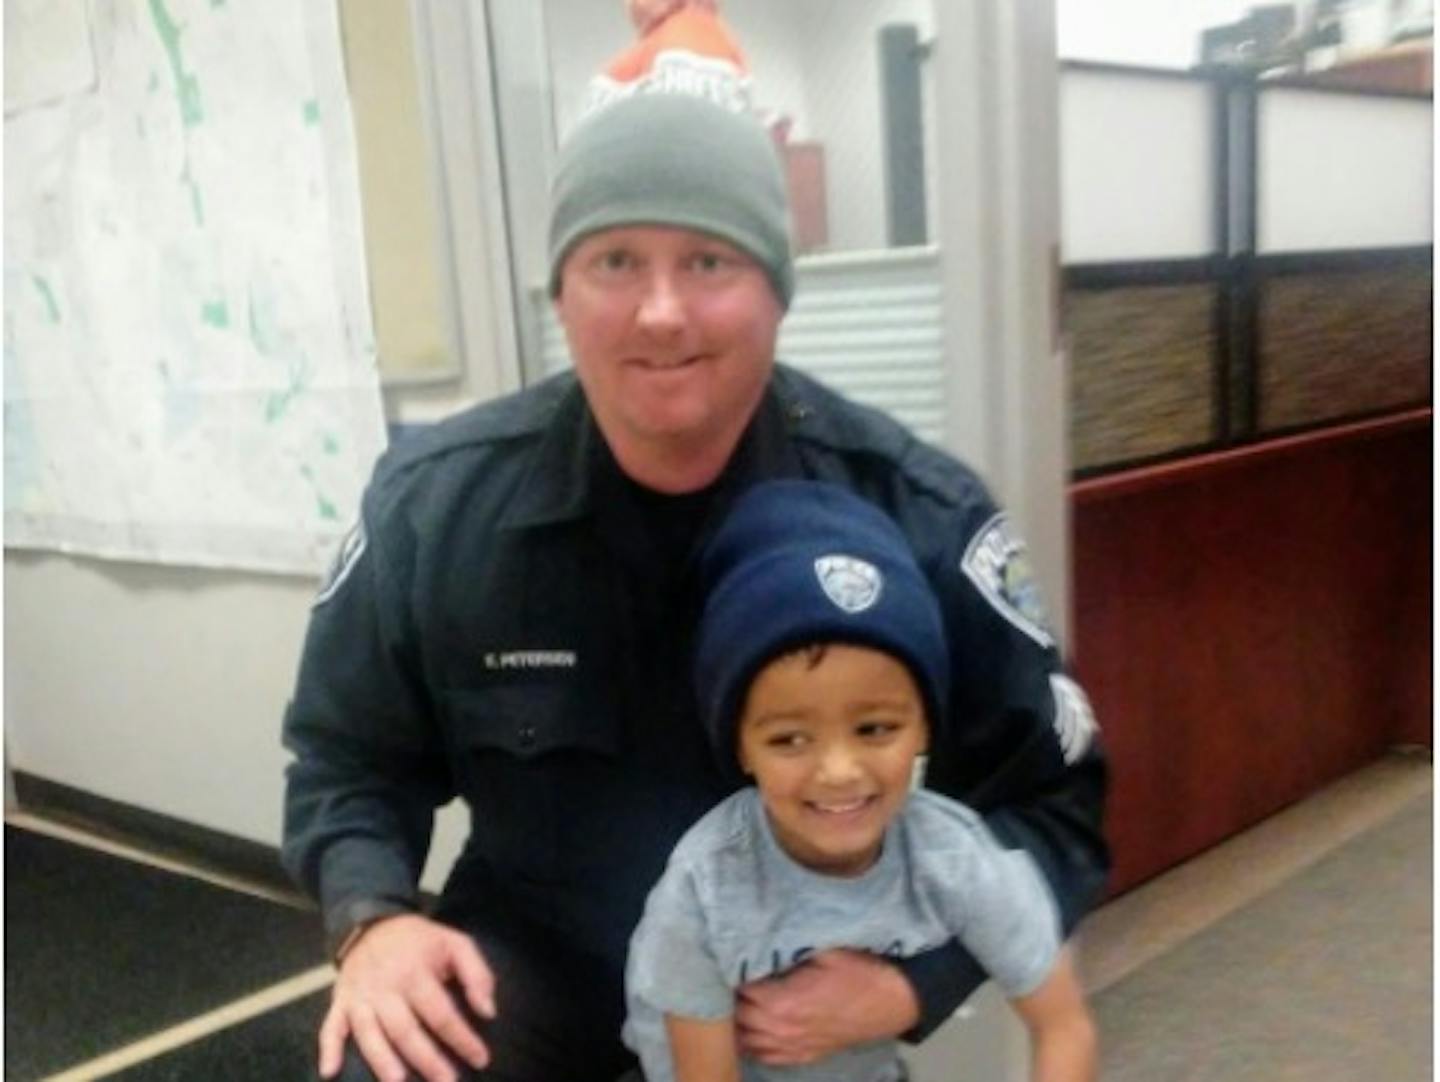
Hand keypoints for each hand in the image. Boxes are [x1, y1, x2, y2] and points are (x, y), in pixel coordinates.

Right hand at [318, 913, 496, 1081]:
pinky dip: (328, 1049)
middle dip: (427, 1061)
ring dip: (382, 1062)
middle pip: (406, 1030)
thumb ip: (477, 974)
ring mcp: (359, 997)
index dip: (462, 1038)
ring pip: (370, 1035)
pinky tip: (329, 1072)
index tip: (481, 1059)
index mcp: (415, 972)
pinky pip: (329, 1027)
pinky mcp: (340, 1002)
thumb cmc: (421, 940)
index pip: (441, 1013)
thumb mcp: (456, 943)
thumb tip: (488, 1012)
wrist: (375, 923)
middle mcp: (385, 987)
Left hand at [735, 950, 919, 1065]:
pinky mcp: (802, 1055)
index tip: (730, 955)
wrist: (891, 1001)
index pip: (739, 989)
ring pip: (745, 1039)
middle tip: (730, 972)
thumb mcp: (822, 949)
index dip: (732, 971)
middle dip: (731, 994)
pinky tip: (748, 1026)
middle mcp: (781, 1029)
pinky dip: (751, 1042)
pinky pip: (764, 1055)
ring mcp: (791, 1047)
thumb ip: (787, 949)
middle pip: (736, 1015)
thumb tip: (757, 936)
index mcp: (782, 1002)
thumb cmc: (858, 970)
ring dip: (737, 1019)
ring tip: (737, 997)